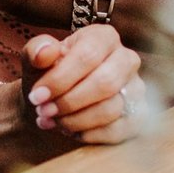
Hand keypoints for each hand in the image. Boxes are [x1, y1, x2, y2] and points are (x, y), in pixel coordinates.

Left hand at [22, 27, 142, 144]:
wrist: (55, 103)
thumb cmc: (48, 77)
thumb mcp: (35, 61)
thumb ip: (36, 51)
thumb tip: (46, 51)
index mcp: (103, 37)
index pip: (88, 55)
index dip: (61, 78)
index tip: (37, 95)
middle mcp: (127, 59)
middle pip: (105, 83)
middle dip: (69, 102)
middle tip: (45, 111)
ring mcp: (136, 88)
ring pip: (111, 109)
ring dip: (76, 120)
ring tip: (54, 121)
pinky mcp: (138, 115)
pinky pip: (119, 130)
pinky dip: (90, 135)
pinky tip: (72, 131)